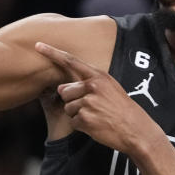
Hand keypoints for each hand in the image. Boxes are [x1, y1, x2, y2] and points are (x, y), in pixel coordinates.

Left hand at [36, 42, 159, 155]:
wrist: (136, 130)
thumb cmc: (122, 108)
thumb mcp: (110, 87)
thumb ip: (87, 83)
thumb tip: (62, 87)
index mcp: (98, 76)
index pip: (71, 61)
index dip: (52, 53)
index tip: (38, 45)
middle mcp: (91, 86)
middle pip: (64, 91)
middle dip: (71, 99)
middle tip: (91, 106)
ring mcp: (87, 102)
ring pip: (68, 107)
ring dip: (77, 114)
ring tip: (96, 116)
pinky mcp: (84, 119)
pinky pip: (73, 121)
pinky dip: (82, 125)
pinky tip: (96, 125)